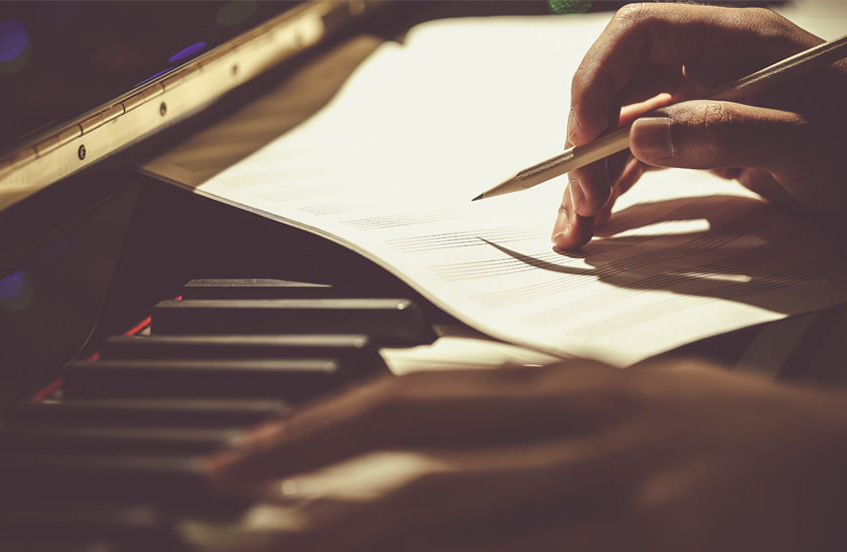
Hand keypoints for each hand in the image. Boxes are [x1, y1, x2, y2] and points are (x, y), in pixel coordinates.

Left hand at [208, 359, 846, 550]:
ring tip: (270, 538)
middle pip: (418, 443)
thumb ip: (537, 417)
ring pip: (457, 508)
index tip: (253, 449)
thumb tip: (441, 437)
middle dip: (308, 460)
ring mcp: (617, 491)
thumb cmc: (738, 446)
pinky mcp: (652, 547)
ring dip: (355, 527)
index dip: (324, 419)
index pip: (419, 393)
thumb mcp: (626, 409)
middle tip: (224, 484)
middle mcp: (581, 427)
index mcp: (571, 388)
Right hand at [552, 4, 846, 249]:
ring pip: (622, 126)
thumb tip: (638, 136)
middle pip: (618, 86)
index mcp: (733, 40)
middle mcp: (710, 64)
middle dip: (583, 143)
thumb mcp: (807, 145)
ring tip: (576, 227)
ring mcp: (705, 100)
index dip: (596, 80)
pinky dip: (615, 184)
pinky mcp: (705, 136)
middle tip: (580, 204)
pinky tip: (602, 216)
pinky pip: (642, 153)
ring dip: (591, 174)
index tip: (581, 140)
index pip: (637, 33)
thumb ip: (724, 132)